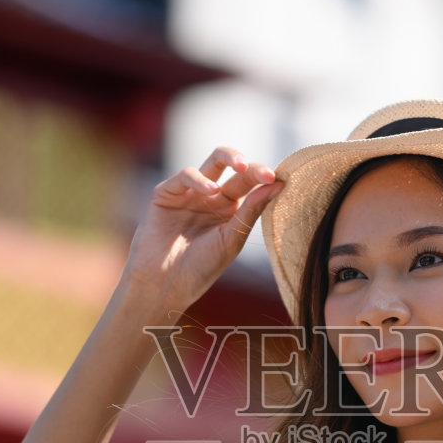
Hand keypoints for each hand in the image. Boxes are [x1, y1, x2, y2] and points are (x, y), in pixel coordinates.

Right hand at [125, 146, 282, 308]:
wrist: (164, 285)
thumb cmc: (200, 268)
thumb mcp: (231, 239)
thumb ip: (251, 210)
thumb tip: (278, 184)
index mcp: (230, 210)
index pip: (250, 185)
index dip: (263, 178)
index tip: (278, 180)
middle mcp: (211, 198)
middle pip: (234, 169)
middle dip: (250, 166)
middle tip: (263, 171)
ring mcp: (189, 194)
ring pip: (211, 162)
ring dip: (228, 157)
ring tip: (241, 167)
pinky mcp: (166, 193)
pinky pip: (185, 176)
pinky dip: (200, 179)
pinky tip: (211, 190)